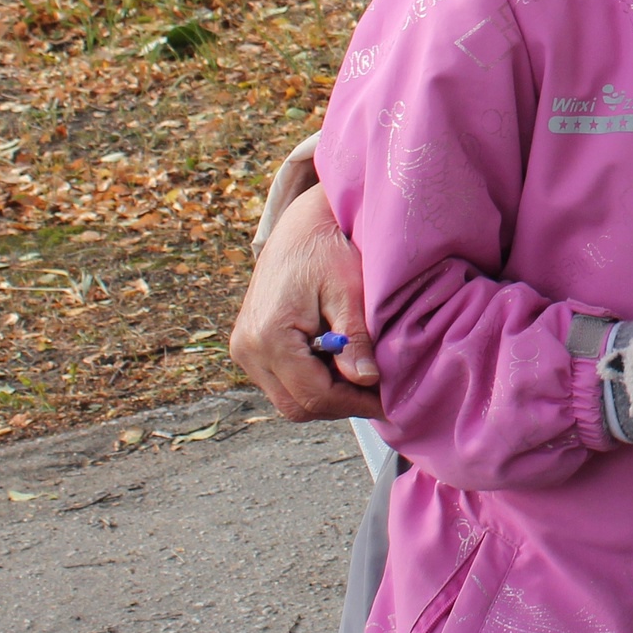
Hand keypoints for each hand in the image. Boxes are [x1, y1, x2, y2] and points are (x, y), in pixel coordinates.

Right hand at [228, 186, 380, 420]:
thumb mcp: (349, 290)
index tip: (388, 402)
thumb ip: (355, 339)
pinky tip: (339, 365)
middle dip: (341, 404)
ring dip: (326, 395)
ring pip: (287, 398)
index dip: (354, 404)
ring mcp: (244, 350)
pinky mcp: (249, 347)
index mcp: (269, 335)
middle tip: (378, 394)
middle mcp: (248, 349)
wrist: (298, 228)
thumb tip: (367, 381)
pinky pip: (281, 382)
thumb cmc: (327, 250)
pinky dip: (311, 381)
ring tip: (361, 377)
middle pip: (296, 404)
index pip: (313, 394)